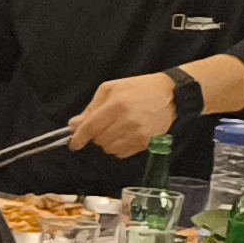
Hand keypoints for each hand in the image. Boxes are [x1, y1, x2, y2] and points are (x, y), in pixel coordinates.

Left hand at [69, 70, 183, 158]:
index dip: (79, 138)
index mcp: (116, 106)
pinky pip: (122, 153)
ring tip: (115, 129)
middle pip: (99, 140)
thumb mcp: (110, 90)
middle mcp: (127, 121)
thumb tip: (74, 125)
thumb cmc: (138, 89)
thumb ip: (90, 108)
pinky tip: (124, 134)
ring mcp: (138, 134)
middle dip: (95, 136)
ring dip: (106, 142)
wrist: (169, 94)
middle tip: (102, 126)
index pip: (91, 128)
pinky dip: (118, 147)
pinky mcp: (146, 142)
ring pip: (109, 148)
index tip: (74, 143)